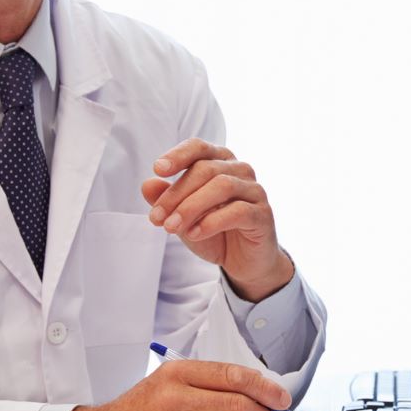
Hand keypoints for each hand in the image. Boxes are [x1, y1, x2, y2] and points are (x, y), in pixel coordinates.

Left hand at [142, 139, 294, 300]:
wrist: (244, 262)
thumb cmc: (215, 232)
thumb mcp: (184, 217)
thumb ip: (167, 200)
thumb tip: (147, 185)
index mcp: (220, 163)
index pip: (199, 148)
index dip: (178, 155)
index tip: (158, 169)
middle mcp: (240, 171)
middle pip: (205, 169)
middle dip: (176, 193)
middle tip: (157, 217)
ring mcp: (255, 191)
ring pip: (222, 186)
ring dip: (191, 207)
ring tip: (171, 227)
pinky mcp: (263, 214)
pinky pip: (238, 210)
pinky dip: (212, 222)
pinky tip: (195, 234)